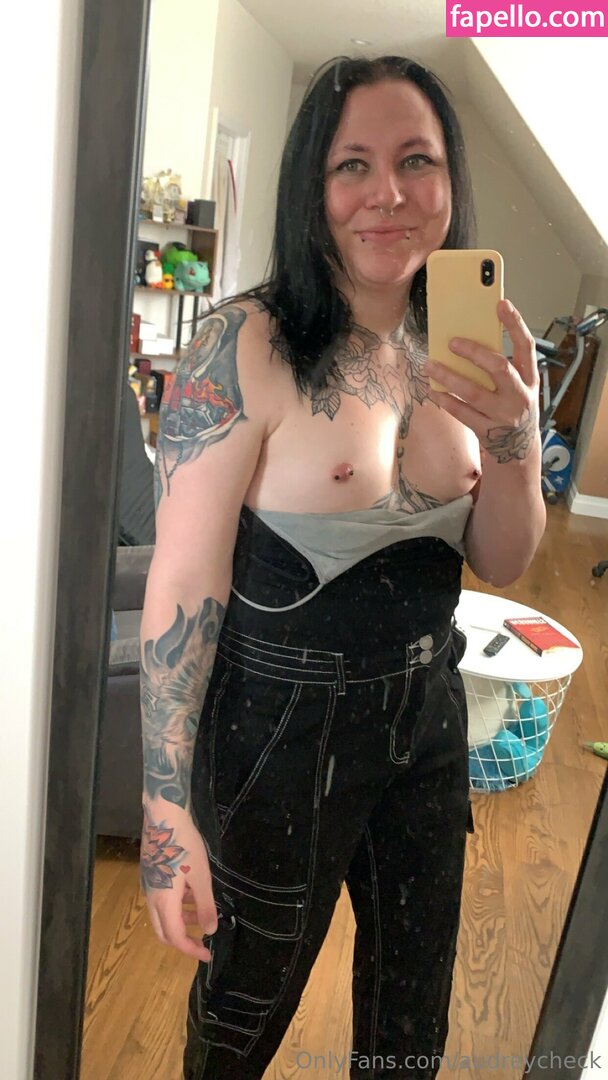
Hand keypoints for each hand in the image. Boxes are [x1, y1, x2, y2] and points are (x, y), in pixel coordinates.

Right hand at [139, 804, 217, 961]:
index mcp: (164, 902)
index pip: (175, 937)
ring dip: (180, 921)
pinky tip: (189, 894)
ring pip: (161, 916)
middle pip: (163, 932)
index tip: (207, 954)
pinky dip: (175, 907)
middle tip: (201, 941)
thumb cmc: (184, 846)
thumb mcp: (201, 877)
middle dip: (183, 940)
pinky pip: (161, 901)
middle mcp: (152, 898)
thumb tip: (210, 930)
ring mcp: (149, 886)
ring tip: (200, 914)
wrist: (163, 817)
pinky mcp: (150, 874)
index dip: (191, 949)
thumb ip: (204, 906)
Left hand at [424, 299, 540, 464]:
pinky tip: (433, 390)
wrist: (519, 448)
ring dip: (449, 377)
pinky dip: (446, 400)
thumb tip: (470, 339)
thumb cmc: (513, 406)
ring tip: (430, 365)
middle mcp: (520, 395)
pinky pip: (462, 413)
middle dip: (475, 353)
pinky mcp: (488, 431)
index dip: (516, 324)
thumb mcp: (518, 385)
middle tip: (452, 342)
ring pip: (474, 392)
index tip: (501, 304)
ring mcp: (504, 415)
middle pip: (500, 368)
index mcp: (530, 378)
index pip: (527, 346)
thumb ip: (502, 366)